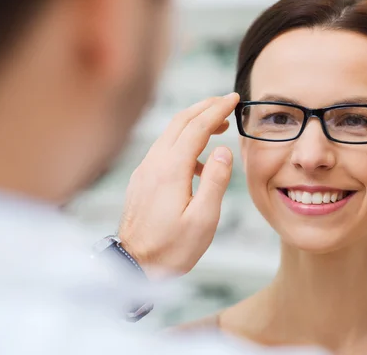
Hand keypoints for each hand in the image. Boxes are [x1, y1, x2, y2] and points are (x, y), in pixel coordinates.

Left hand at [117, 93, 239, 276]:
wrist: (133, 266)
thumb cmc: (171, 249)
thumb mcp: (203, 220)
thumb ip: (216, 181)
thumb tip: (224, 150)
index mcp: (171, 170)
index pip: (196, 127)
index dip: (217, 110)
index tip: (233, 99)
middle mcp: (154, 163)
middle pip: (180, 122)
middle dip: (204, 107)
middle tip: (226, 101)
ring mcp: (145, 170)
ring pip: (170, 133)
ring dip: (193, 122)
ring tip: (217, 126)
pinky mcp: (141, 180)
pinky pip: (163, 149)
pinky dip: (183, 141)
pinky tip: (198, 160)